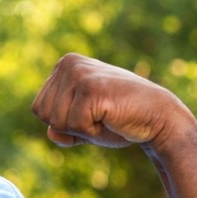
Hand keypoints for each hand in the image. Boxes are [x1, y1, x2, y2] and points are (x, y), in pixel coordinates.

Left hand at [32, 53, 192, 150]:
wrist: (157, 118)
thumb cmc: (119, 121)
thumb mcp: (83, 126)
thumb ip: (62, 129)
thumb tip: (50, 133)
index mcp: (64, 65)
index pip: (39, 109)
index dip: (63, 123)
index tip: (89, 114)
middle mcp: (69, 64)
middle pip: (44, 115)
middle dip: (70, 126)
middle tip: (99, 116)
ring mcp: (79, 73)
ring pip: (57, 121)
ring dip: (82, 129)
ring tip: (105, 116)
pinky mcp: (91, 88)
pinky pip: (75, 125)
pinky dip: (92, 132)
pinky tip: (111, 119)